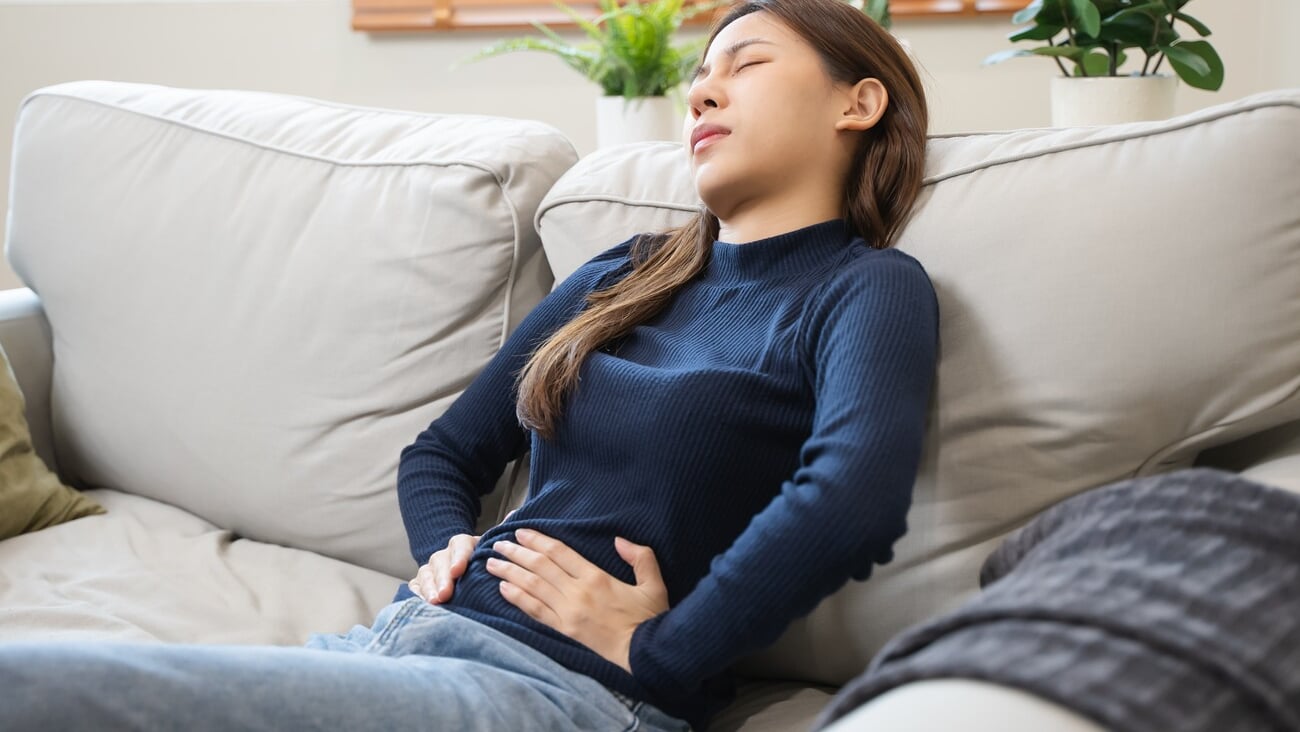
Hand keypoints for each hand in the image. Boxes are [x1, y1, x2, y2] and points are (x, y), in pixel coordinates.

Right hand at [408, 510, 517, 603]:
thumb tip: (514, 514)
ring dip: (429, 588)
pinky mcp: (421, 584)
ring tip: (434, 602)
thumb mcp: (491, 548)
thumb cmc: (481, 561)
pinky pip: (416, 588)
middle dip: (442, 579)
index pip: (460, 545)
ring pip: (426, 575)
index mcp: (463, 544)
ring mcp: (431, 570)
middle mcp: (444, 555)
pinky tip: (422, 605)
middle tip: (445, 594)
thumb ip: (500, 535)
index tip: (458, 571)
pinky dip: (418, 595)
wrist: (464, 571)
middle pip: (440, 563)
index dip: (458, 558)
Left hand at [486, 528, 668, 672]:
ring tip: (492, 563)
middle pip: (540, 566)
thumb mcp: (653, 584)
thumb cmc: (649, 619)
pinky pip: (535, 611)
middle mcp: (577, 592)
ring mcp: (567, 612)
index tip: (521, 532)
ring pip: (532, 586)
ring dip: (510, 572)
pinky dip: (517, 598)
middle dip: (516, 552)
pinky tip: (503, 589)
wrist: (643, 655)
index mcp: (596, 577)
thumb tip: (619, 540)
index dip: (538, 540)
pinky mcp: (563, 630)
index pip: (560, 552)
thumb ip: (640, 557)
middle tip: (499, 543)